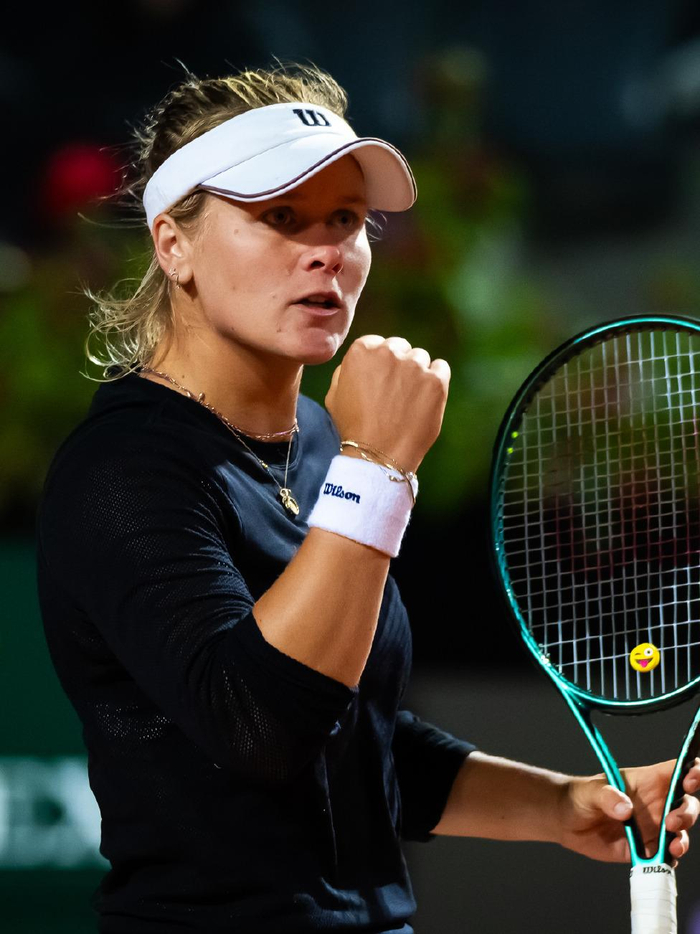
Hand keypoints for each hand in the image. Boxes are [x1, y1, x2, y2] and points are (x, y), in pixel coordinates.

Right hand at [325, 334, 449, 473]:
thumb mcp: (334, 395)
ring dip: (416, 374)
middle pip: (400, 348)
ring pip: (421, 358)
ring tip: (408, 401)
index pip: (377, 344)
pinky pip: (441, 368)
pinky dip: (436, 380)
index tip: (379, 381)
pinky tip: (425, 397)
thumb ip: (346, 370)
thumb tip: (362, 362)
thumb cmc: (353, 427)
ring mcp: (415, 365)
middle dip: (398, 365)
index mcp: (362, 350)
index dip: (379, 364)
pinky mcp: (436, 380)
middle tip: (395, 392)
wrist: (377, 455)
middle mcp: (389, 351)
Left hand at [557, 758, 699, 864]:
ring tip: (672, 846)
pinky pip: (667, 855)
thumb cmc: (580, 796)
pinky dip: (670, 859)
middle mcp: (655, 803)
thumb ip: (607, 797)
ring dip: (682, 839)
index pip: (676, 771)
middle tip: (672, 822)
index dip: (692, 772)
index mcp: (646, 781)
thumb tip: (626, 809)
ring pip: (681, 832)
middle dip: (687, 812)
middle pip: (686, 803)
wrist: (566, 822)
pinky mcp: (647, 848)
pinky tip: (664, 859)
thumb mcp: (590, 791)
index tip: (691, 780)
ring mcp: (653, 827)